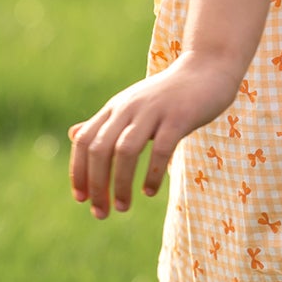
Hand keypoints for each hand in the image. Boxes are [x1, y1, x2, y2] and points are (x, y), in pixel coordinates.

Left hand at [67, 52, 241, 217]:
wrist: (208, 69)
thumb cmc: (168, 94)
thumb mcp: (131, 105)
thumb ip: (104, 122)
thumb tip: (73, 136)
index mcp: (115, 107)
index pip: (84, 141)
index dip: (78, 171)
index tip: (81, 199)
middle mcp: (129, 107)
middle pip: (100, 149)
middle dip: (97, 185)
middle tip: (101, 213)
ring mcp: (154, 111)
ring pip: (125, 151)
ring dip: (120, 184)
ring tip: (122, 207)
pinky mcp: (178, 117)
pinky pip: (160, 149)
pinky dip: (152, 174)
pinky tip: (149, 191)